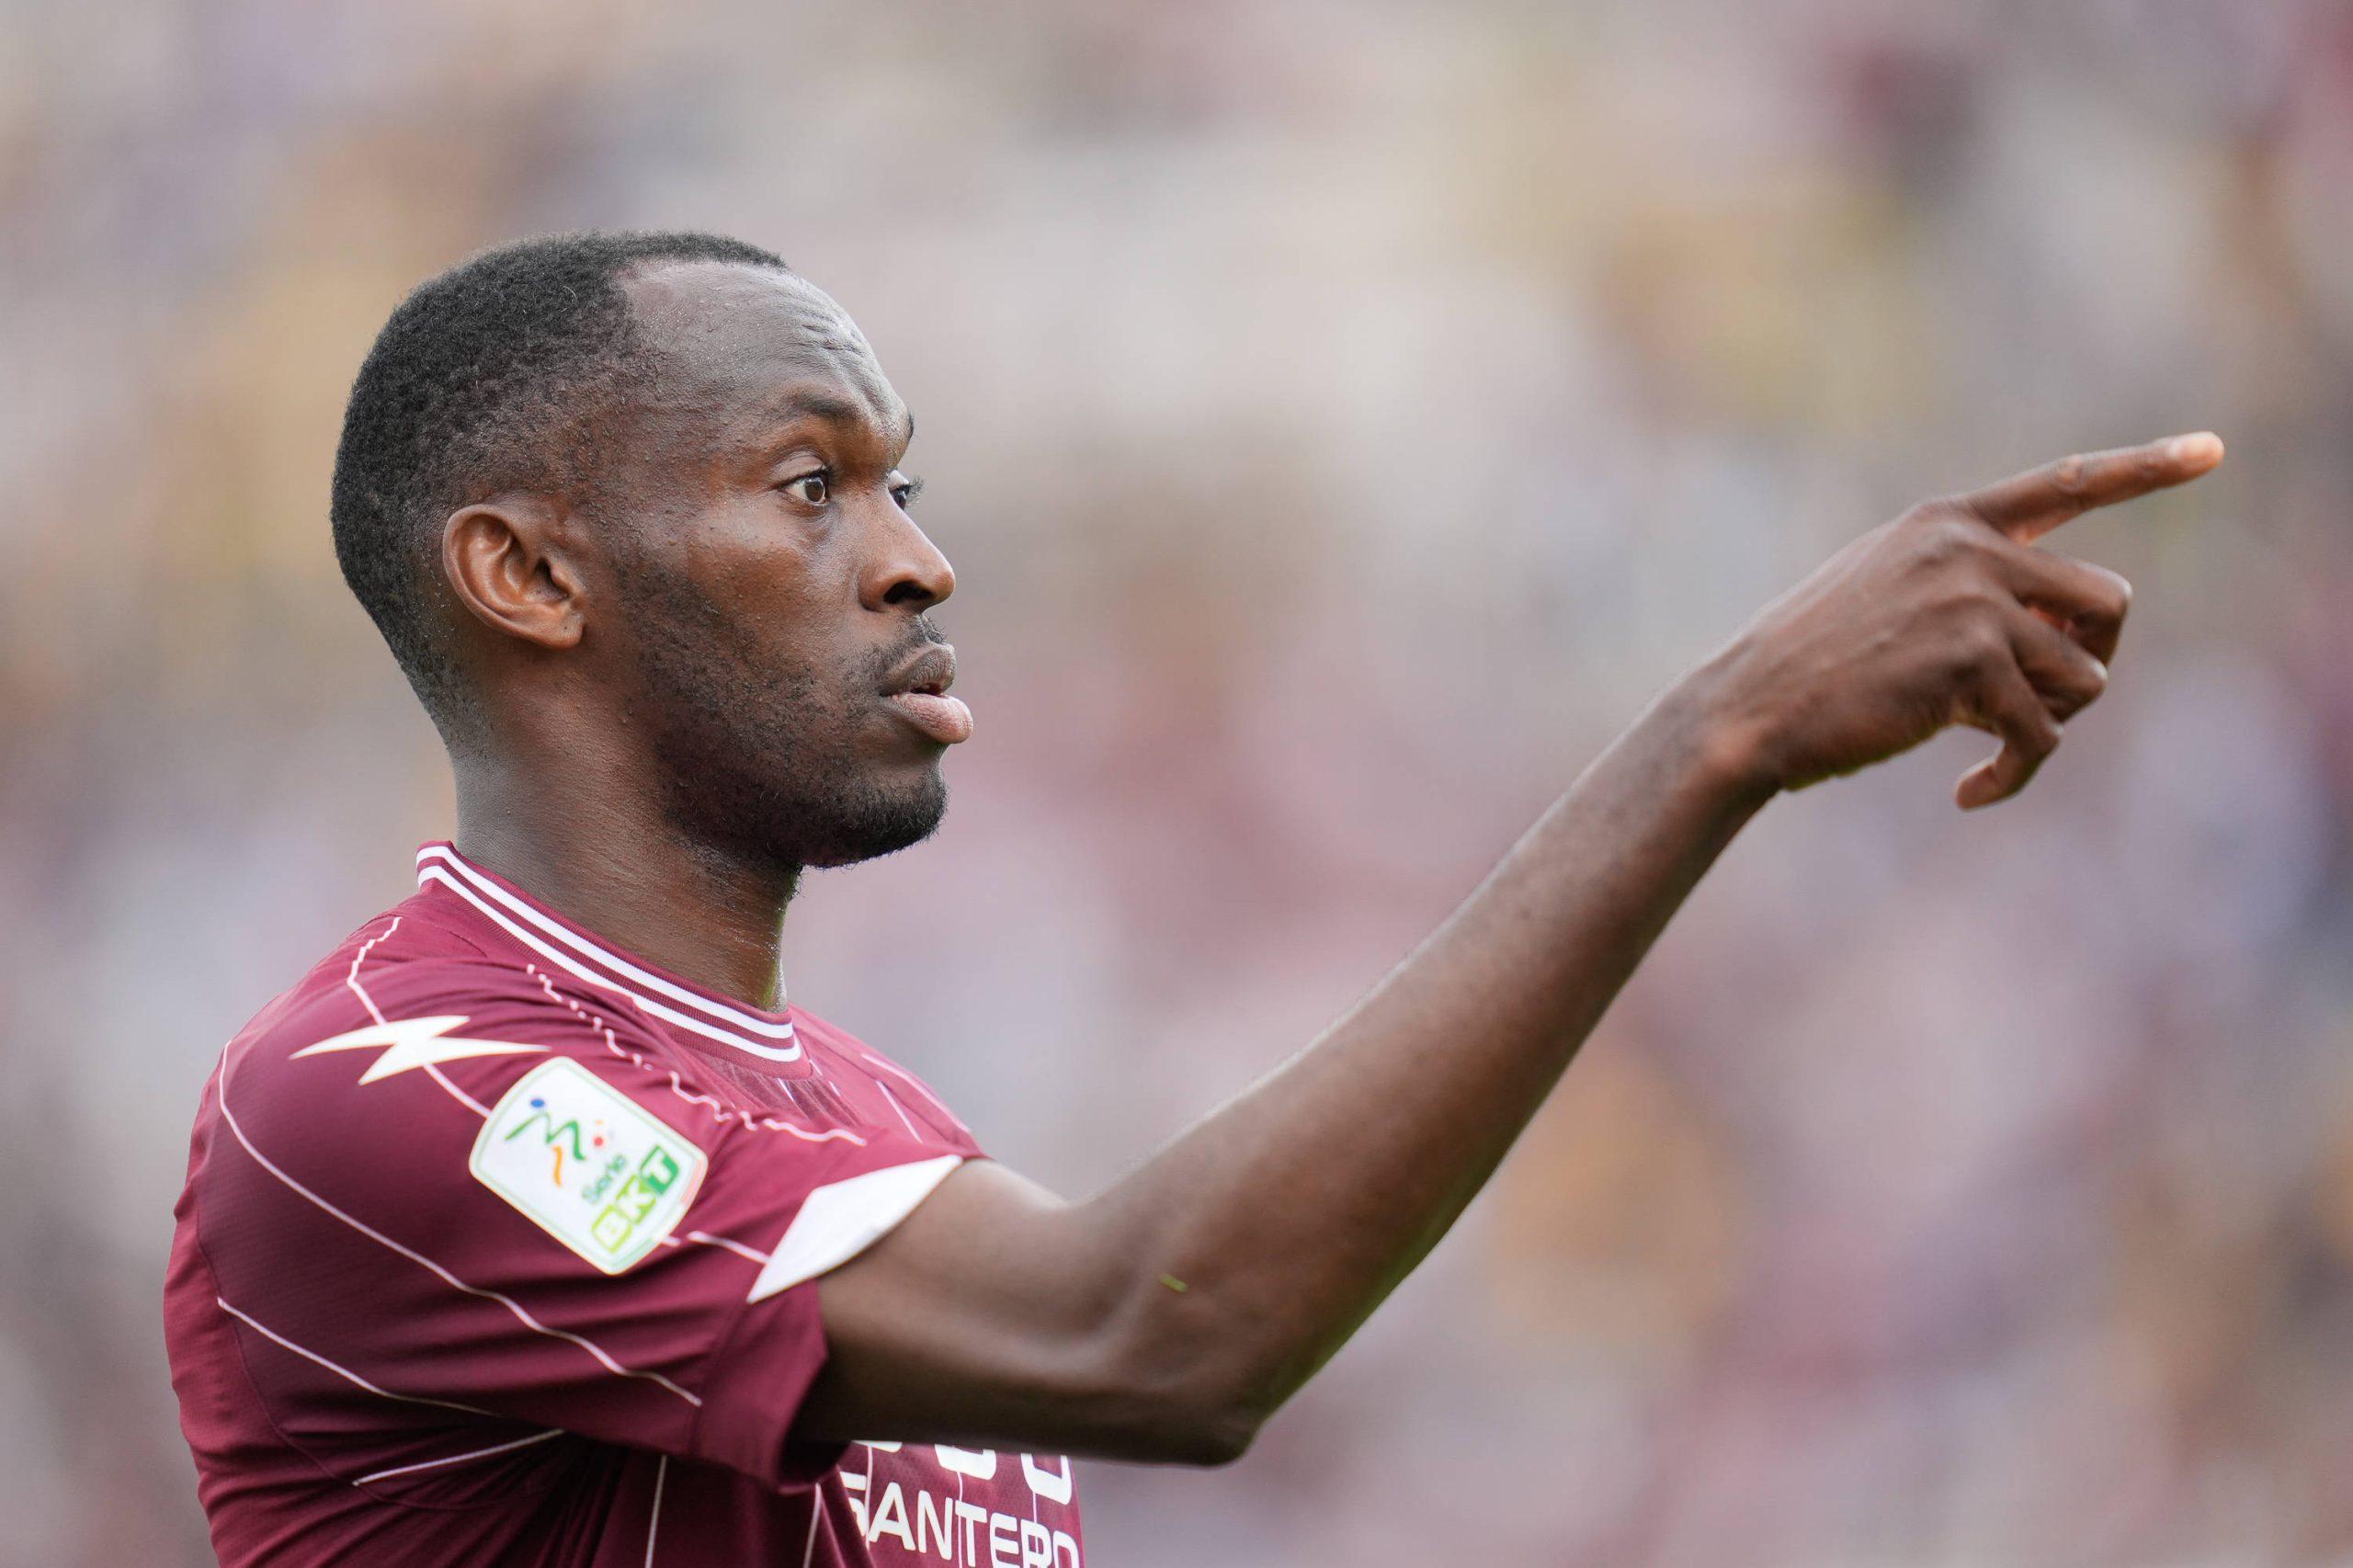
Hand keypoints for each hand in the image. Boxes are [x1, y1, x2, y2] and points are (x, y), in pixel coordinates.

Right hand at [1698, 433, 2223, 808]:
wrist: (1747, 709)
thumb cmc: (1809, 667)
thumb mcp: (1886, 596)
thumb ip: (1971, 590)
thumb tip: (2076, 647)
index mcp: (1948, 521)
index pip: (2067, 483)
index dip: (2148, 465)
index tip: (2215, 450)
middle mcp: (1970, 549)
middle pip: (2109, 602)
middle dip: (2089, 663)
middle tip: (2039, 706)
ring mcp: (1974, 602)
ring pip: (2087, 676)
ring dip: (2052, 723)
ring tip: (1989, 748)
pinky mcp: (1972, 665)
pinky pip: (2041, 736)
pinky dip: (2014, 775)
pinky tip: (1968, 793)